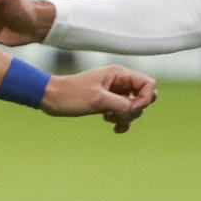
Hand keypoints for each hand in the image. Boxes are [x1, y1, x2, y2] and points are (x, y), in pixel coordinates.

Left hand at [42, 65, 157, 133]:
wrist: (51, 98)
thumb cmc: (71, 94)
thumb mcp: (98, 100)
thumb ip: (122, 104)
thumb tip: (138, 109)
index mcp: (119, 74)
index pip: (149, 84)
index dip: (145, 99)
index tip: (131, 108)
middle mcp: (119, 81)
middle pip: (144, 97)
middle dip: (135, 110)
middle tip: (118, 114)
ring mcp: (114, 92)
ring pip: (134, 107)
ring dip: (126, 117)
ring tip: (108, 118)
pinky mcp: (108, 102)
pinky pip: (123, 113)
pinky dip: (121, 121)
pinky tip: (112, 126)